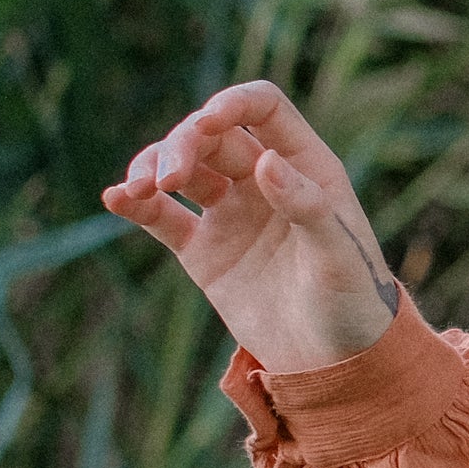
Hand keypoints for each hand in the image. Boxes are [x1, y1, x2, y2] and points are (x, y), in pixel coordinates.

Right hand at [101, 81, 401, 372]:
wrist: (336, 364)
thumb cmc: (353, 303)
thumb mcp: (339, 255)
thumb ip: (308, 207)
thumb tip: (265, 160)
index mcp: (306, 166)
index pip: (264, 109)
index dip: (233, 104)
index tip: (206, 121)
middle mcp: (264, 180)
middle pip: (212, 136)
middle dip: (182, 146)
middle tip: (166, 178)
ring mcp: (230, 213)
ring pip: (182, 170)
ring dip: (152, 167)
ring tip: (137, 189)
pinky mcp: (203, 251)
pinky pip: (162, 218)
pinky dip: (136, 205)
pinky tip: (115, 198)